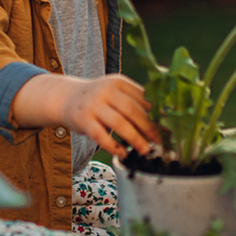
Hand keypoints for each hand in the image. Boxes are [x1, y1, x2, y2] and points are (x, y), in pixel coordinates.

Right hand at [11, 74, 156, 157]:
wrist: (67, 98)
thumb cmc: (100, 99)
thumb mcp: (116, 92)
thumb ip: (135, 100)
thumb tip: (163, 119)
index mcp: (118, 82)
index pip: (142, 98)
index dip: (157, 114)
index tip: (168, 127)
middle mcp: (105, 91)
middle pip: (133, 111)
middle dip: (149, 128)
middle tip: (160, 142)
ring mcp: (93, 105)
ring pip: (119, 123)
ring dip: (135, 139)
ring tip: (145, 150)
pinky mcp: (83, 120)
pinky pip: (101, 136)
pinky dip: (113, 146)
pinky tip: (123, 153)